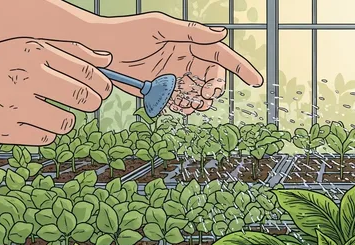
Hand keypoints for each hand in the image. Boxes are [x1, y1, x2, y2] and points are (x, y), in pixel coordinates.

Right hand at [0, 38, 112, 145]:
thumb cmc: (3, 63)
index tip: (104, 90)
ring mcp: (13, 106)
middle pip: (84, 99)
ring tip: (50, 112)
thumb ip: (71, 51)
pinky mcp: (5, 131)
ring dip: (65, 120)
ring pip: (67, 123)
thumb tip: (108, 60)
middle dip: (92, 103)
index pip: (87, 73)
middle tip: (88, 103)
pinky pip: (46, 138)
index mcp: (34, 53)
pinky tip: (31, 121)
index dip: (104, 85)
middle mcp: (24, 77)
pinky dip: (44, 132)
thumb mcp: (31, 47)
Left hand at [86, 12, 262, 115]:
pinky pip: (180, 103)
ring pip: (197, 94)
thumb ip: (191, 32)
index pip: (220, 55)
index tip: (255, 80)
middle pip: (211, 79)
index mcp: (188, 44)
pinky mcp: (161, 90)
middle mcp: (184, 60)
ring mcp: (174, 76)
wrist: (99, 50)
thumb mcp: (160, 28)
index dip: (239, 67)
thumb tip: (221, 33)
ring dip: (198, 102)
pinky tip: (177, 106)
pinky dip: (182, 107)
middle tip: (204, 96)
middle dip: (213, 89)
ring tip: (189, 104)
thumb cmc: (127, 32)